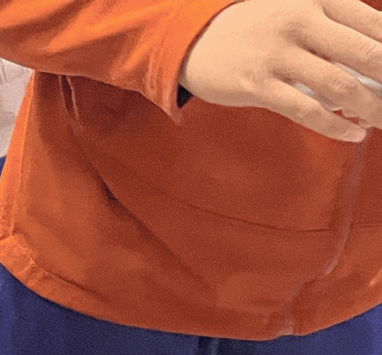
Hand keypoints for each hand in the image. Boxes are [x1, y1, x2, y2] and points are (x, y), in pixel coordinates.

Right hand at [182, 0, 381, 139]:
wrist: (197, 38)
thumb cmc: (261, 28)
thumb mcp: (302, 14)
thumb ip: (339, 34)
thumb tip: (378, 70)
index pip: (376, 25)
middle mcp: (300, 21)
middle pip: (366, 54)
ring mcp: (278, 54)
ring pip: (340, 86)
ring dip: (371, 108)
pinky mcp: (258, 84)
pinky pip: (307, 110)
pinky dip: (335, 126)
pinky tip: (354, 134)